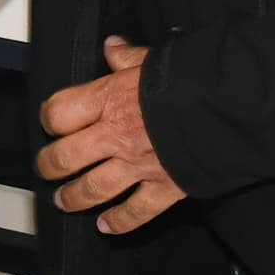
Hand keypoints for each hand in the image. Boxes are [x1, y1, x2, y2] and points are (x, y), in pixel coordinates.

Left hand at [33, 36, 183, 232]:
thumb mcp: (154, 60)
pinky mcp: (162, 188)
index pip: (60, 113)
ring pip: (92, 188)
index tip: (50, 123)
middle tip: (47, 169)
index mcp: (110, 99)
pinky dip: (120, 222)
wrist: (226, 107)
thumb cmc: (190, 81)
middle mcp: (115, 135)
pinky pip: (134, 212)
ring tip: (64, 201)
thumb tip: (112, 47)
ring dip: (74, 197)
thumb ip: (128, 58)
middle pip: (66, 156)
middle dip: (50, 165)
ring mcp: (136, 165)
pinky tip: (107, 227)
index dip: (50, 119)